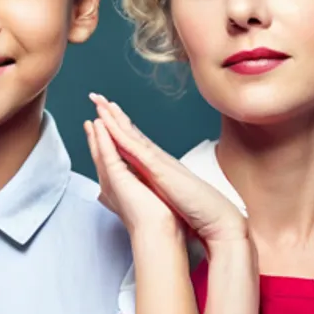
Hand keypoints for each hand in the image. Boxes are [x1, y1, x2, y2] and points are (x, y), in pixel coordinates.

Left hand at [89, 94, 248, 245]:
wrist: (215, 217)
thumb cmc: (197, 209)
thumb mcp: (172, 195)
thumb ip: (160, 187)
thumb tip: (150, 188)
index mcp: (159, 164)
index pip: (135, 141)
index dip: (120, 126)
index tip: (107, 113)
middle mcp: (158, 157)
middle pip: (130, 130)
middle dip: (113, 114)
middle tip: (97, 97)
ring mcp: (158, 160)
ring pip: (130, 133)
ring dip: (113, 116)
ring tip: (99, 100)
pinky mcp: (159, 167)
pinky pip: (135, 147)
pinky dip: (120, 133)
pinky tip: (109, 124)